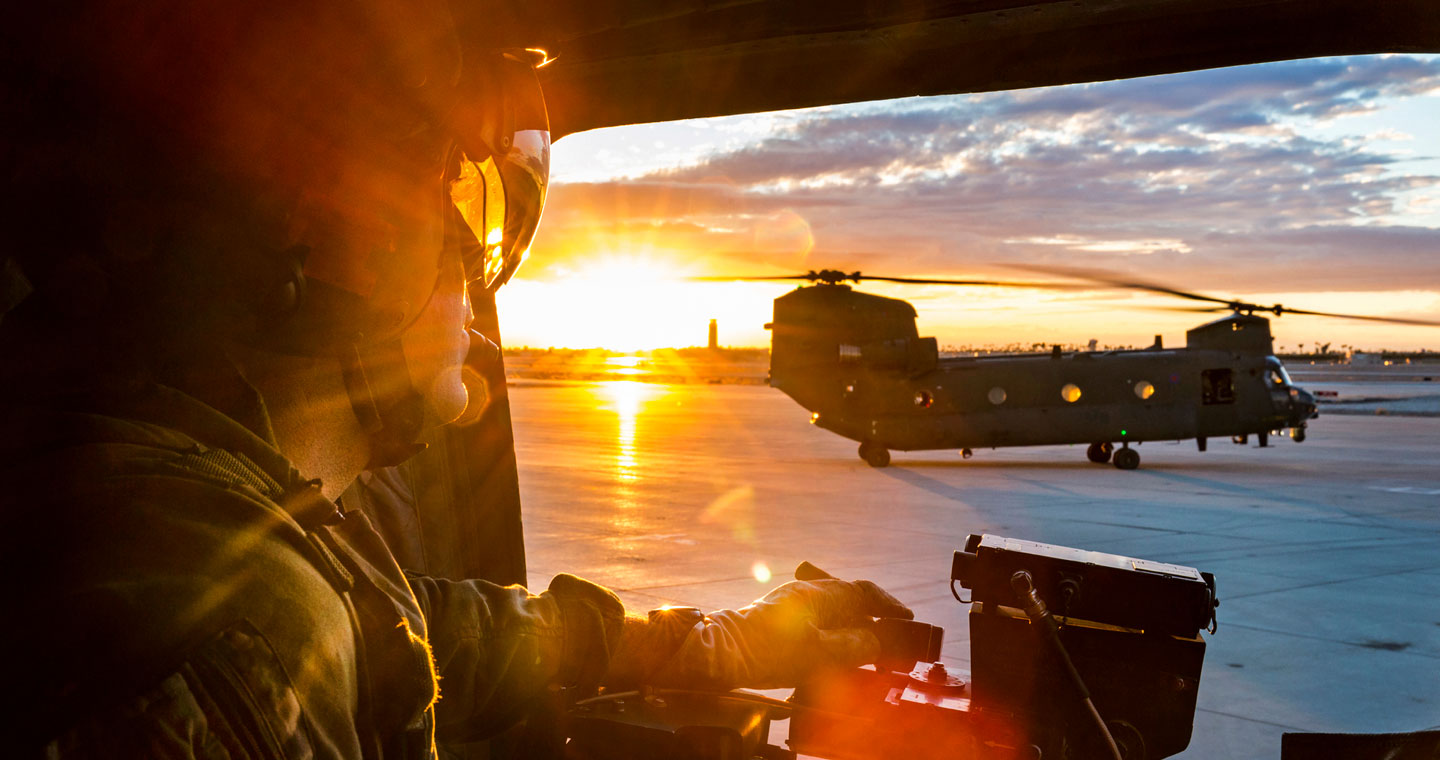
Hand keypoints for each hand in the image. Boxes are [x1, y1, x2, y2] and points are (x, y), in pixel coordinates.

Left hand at [652, 578, 911, 689]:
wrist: (722, 653)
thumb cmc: (767, 651)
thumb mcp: (820, 654)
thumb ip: (854, 645)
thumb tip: (875, 641)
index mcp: (818, 594)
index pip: (863, 591)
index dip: (888, 606)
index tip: (906, 619)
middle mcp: (806, 592)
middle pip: (850, 600)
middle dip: (873, 620)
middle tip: (888, 642)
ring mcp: (791, 603)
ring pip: (833, 611)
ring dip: (852, 628)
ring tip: (864, 652)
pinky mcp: (780, 618)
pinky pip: (817, 621)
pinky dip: (834, 634)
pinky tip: (833, 654)